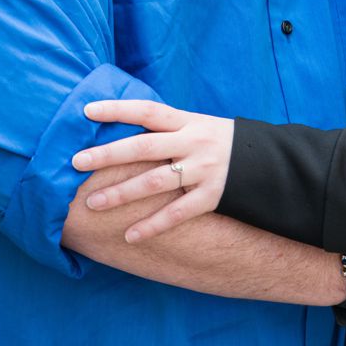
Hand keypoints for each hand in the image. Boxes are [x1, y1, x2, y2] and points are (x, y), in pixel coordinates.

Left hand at [74, 101, 233, 241]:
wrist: (270, 163)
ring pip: (154, 182)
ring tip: (92, 203)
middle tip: (75, 162)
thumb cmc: (222, 143)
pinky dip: (152, 226)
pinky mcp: (213, 197)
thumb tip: (123, 126)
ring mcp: (203, 170)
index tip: (87, 111)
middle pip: (143, 147)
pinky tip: (129, 236)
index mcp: (187, 122)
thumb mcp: (198, 126)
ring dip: (121, 193)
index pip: (147, 111)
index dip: (117, 109)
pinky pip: (177, 214)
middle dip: (107, 154)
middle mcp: (193, 142)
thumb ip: (167, 128)